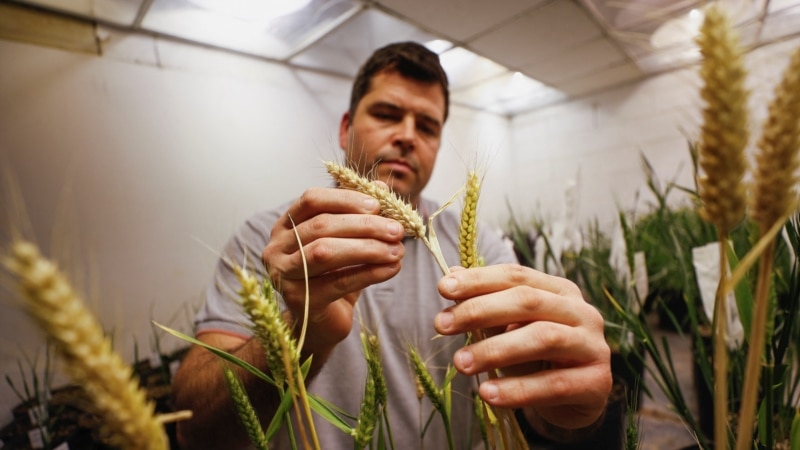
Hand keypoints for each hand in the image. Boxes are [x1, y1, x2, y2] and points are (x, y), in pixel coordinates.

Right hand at [262, 187, 404, 351]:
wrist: (322, 323)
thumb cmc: (333, 276)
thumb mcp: (346, 241)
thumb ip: (359, 214)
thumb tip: (382, 187)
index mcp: (286, 225)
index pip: (312, 200)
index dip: (346, 199)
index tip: (378, 206)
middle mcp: (277, 247)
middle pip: (321, 226)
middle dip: (364, 225)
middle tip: (397, 230)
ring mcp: (284, 274)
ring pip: (326, 252)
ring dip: (367, 248)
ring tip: (398, 250)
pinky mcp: (300, 300)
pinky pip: (339, 281)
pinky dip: (370, 272)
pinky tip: (392, 269)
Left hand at [433, 264, 610, 429]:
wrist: (576, 401)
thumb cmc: (540, 358)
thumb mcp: (512, 329)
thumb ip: (487, 305)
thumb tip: (451, 276)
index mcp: (560, 291)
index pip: (516, 276)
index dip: (479, 280)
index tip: (443, 289)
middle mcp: (581, 312)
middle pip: (528, 302)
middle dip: (480, 310)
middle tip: (441, 325)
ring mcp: (593, 346)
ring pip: (543, 338)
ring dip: (495, 350)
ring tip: (460, 363)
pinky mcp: (596, 383)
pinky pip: (554, 385)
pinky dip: (518, 390)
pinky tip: (487, 394)